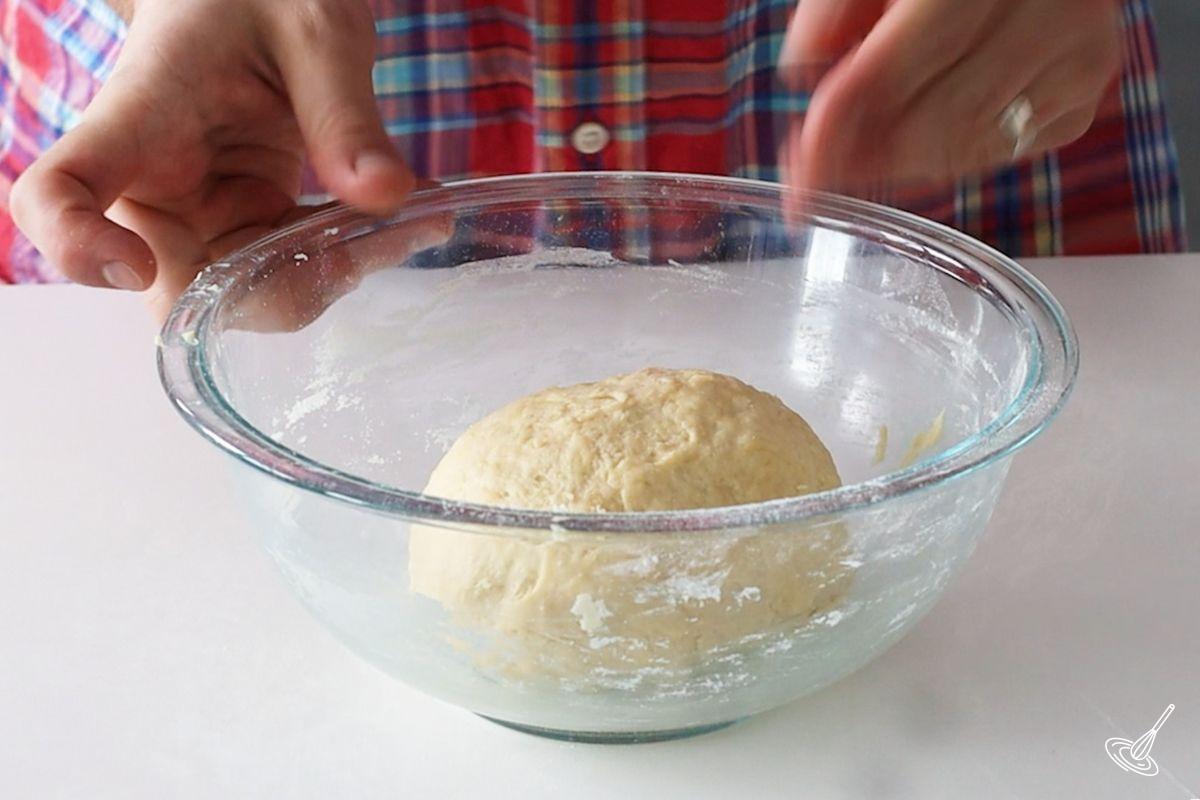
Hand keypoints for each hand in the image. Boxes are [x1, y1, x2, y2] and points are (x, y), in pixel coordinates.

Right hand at [9, 0, 413, 318]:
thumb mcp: (313, 31)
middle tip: (365, 249)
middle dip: (272, 292)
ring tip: (407, 225)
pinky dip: (346, 259)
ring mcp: (203, 209)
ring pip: (245, 293)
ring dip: (327, 277)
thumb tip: (386, 195)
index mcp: (138, 118)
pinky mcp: (249, 219)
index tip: (132, 267)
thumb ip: (342, 112)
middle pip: (176, 285)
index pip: (59, 194)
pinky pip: (287, 269)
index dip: (75, 247)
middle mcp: (157, 182)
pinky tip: (402, 223)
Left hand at [779, 0, 1122, 193]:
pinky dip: (946, 156)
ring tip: (858, 148)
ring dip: (898, 160)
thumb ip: (834, 9)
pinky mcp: (1083, 98)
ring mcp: (1077, 60)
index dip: (836, 129)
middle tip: (816, 166)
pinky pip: (996, 153)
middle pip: (930, 122)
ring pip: (962, 147)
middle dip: (863, 155)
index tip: (798, 176)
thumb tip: (802, 73)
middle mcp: (1048, 13)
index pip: (891, 71)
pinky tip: (920, 131)